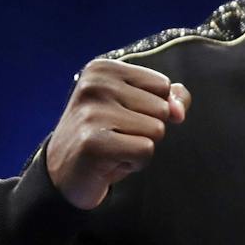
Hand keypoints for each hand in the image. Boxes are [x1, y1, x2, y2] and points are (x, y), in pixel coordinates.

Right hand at [45, 59, 189, 209]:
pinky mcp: (93, 142)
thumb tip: (179, 111)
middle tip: (116, 136)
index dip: (152, 108)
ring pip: (157, 130)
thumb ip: (171, 99)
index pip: (162, 85)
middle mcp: (94, 85)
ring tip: (114, 147)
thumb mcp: (140, 109)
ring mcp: (91, 113)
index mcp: (103, 69)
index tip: (123, 117)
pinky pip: (146, 150)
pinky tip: (111, 162)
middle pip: (162, 108)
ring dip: (142, 146)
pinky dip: (136, 162)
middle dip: (148, 129)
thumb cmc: (108, 136)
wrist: (65, 174)